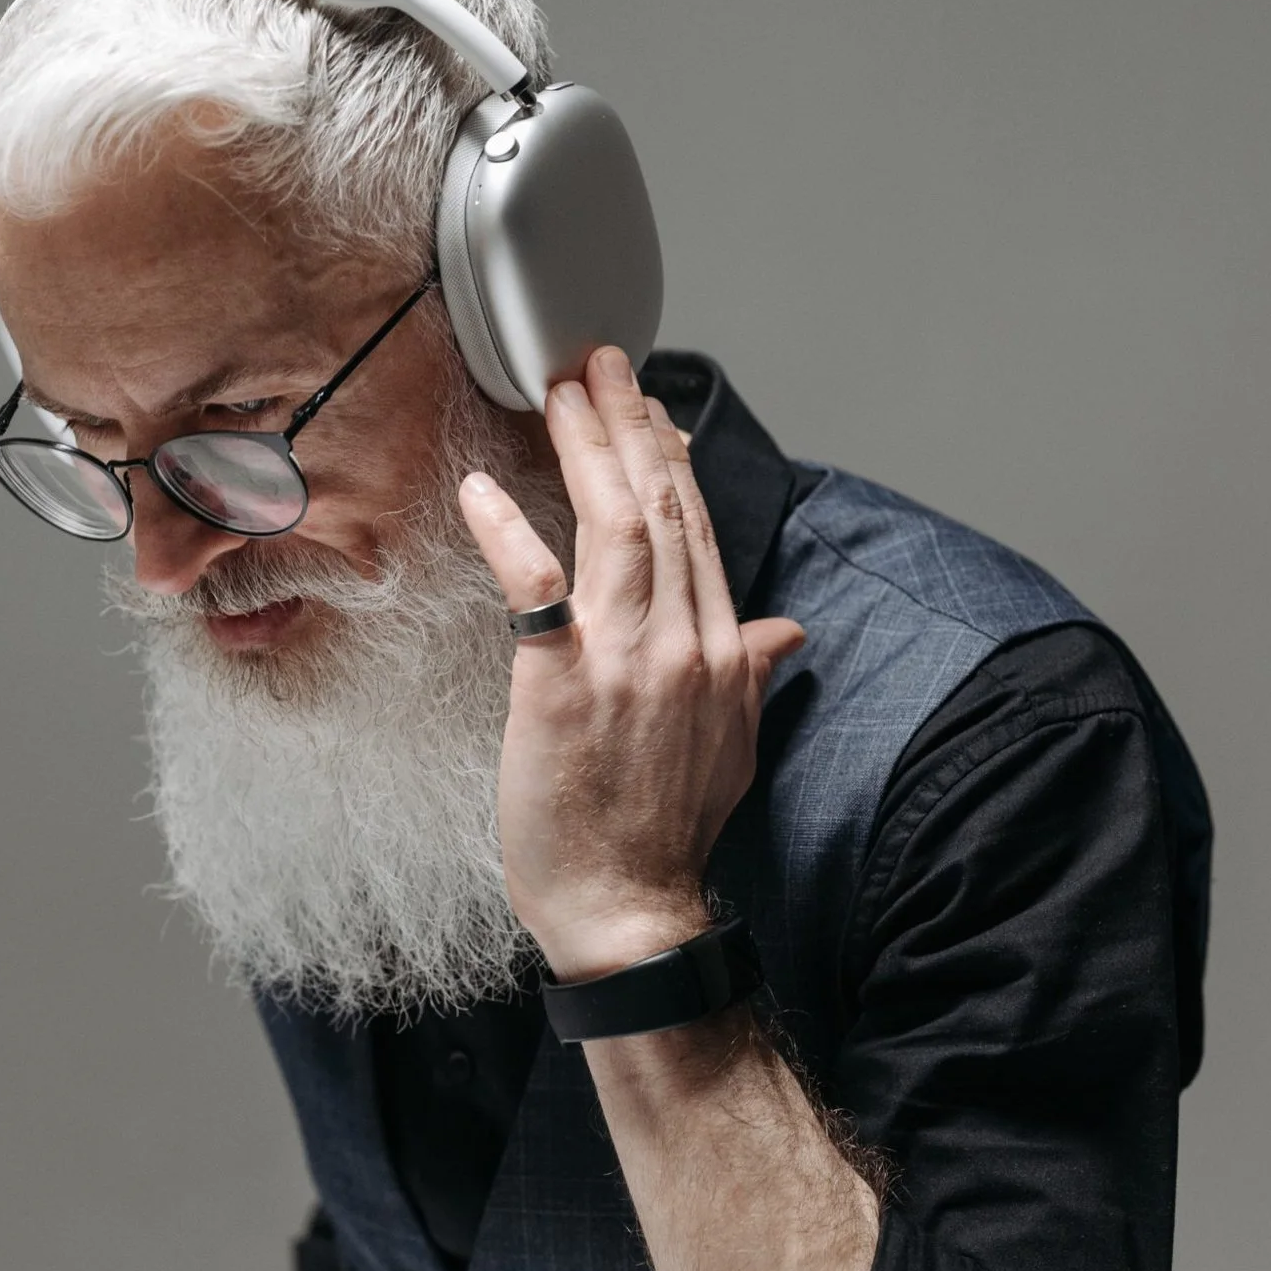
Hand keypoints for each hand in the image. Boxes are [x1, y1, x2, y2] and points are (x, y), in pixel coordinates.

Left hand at [459, 348, 806, 980]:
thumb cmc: (669, 832)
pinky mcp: (559, 683)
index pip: (700, 531)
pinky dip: (510, 529)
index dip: (673, 461)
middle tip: (602, 363)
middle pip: (661, 508)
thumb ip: (754, 672)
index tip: (651, 410)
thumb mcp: (733, 744)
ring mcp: (624, 659)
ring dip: (586, 449)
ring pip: (614, 525)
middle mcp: (682, 642)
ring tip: (562, 392)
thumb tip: (787, 628)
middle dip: (631, 425)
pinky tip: (482, 487)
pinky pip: (536, 587)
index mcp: (721, 652)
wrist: (629, 906)